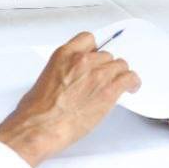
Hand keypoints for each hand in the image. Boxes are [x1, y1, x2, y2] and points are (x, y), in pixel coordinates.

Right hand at [0, 32, 139, 166]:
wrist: (39, 127)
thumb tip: (67, 80)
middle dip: (106, 67)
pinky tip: (131, 88)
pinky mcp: (108, 91)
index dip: (94, 49)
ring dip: (119, 75)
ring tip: (120, 84)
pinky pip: (129, 78)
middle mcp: (83, 61)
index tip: (96, 55)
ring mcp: (97, 75)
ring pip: (120, 65)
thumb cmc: (35, 111)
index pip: (88, 39)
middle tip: (104, 79)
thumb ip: (61, 73)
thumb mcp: (44, 80)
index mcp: (64, 55)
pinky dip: (133, 83)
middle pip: (106, 55)